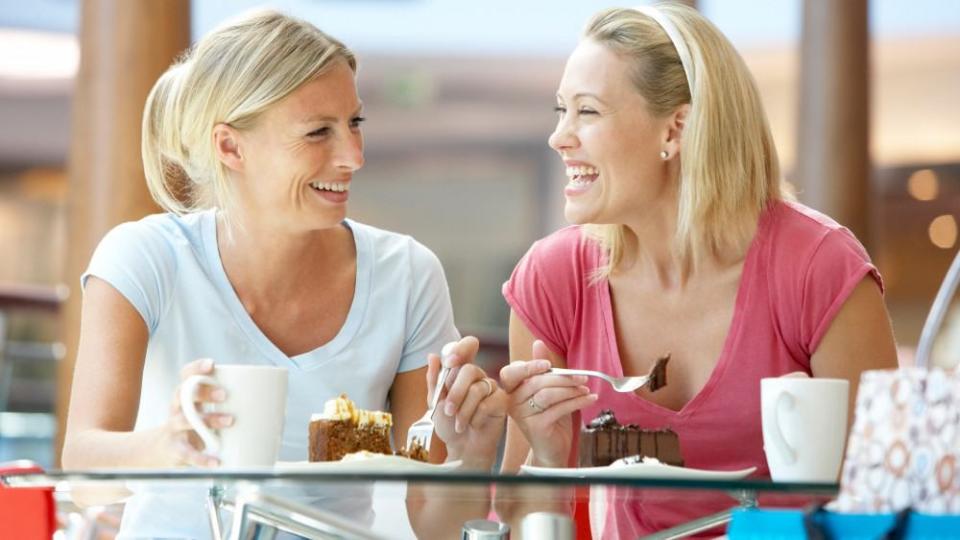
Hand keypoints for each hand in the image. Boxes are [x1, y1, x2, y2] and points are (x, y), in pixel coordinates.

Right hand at [158, 358, 232, 466]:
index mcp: (186, 396)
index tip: (211, 364)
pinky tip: (216, 462)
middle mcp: (177, 409)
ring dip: (209, 420)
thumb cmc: (194, 426)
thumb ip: (228, 405)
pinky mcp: (175, 449)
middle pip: (184, 395)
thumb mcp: (203, 410)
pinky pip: (187, 453)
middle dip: (204, 392)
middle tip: (225, 394)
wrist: (162, 451)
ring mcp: (174, 429)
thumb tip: (273, 406)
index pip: (185, 376)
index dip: (196, 368)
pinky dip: (202, 458)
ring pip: (185, 420)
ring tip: (230, 421)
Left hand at [428, 337, 507, 468]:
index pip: (467, 346)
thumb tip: (433, 355)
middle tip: (447, 411)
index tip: (449, 362)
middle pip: (469, 369)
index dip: (460, 349)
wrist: (462, 447)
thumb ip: (434, 380)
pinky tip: (474, 424)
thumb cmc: (449, 424)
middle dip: (455, 393)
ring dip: (463, 410)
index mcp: (461, 370)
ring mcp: (490, 387)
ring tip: (458, 424)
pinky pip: (487, 404)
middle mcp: (477, 376)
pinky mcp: (501, 401)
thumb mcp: (435, 402)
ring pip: (476, 389)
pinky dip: (475, 418)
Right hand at [499, 340, 595, 467]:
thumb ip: (542, 368)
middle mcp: (512, 402)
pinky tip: (589, 399)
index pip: (511, 372)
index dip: (528, 366)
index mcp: (511, 390)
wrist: (553, 449)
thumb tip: (538, 343)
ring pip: (547, 394)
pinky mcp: (536, 427)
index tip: (548, 365)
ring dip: (571, 389)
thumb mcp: (548, 389)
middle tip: (582, 378)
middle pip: (536, 381)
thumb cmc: (550, 416)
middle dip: (562, 377)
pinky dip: (577, 402)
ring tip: (586, 389)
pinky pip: (559, 408)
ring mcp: (522, 416)